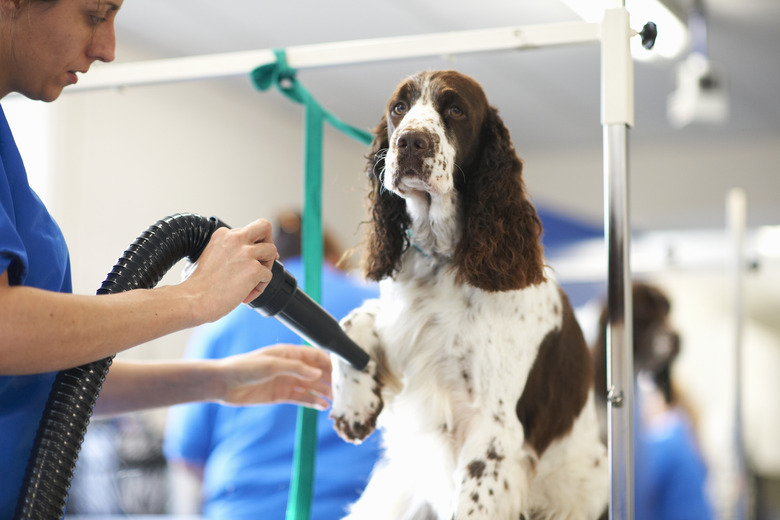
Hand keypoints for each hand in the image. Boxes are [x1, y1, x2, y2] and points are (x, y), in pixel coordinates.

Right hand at [184, 219, 277, 322]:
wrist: (192, 300)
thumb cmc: (194, 285)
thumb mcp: (205, 256)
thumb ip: (222, 251)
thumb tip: (232, 261)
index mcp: (222, 234)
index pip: (247, 232)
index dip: (250, 247)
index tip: (248, 259)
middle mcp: (235, 238)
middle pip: (264, 227)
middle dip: (269, 241)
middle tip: (264, 259)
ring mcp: (246, 253)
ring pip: (272, 251)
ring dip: (266, 267)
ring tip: (253, 281)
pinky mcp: (254, 269)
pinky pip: (268, 275)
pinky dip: (260, 287)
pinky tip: (245, 295)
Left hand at [214, 344, 332, 409]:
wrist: (224, 383)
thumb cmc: (244, 367)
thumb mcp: (271, 365)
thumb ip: (296, 368)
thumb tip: (318, 373)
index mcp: (290, 353)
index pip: (316, 357)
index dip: (330, 364)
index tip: (342, 373)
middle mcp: (291, 367)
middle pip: (316, 373)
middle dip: (330, 381)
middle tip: (342, 391)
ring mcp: (286, 381)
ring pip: (311, 387)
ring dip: (323, 392)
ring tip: (336, 401)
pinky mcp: (281, 395)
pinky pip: (301, 398)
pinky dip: (312, 402)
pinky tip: (322, 406)